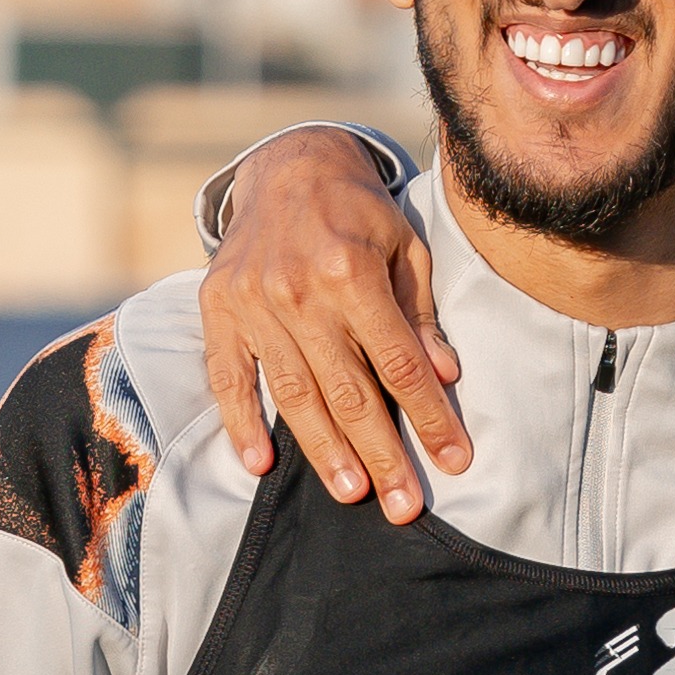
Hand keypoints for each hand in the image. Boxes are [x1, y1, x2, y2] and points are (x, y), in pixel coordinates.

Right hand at [196, 130, 466, 516]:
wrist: (287, 168)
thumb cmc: (359, 213)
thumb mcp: (404, 248)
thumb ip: (420, 313)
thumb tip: (446, 374)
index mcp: (351, 272)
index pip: (399, 363)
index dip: (429, 416)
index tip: (455, 460)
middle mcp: (299, 292)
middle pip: (348, 390)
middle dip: (381, 453)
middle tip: (403, 506)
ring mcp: (253, 304)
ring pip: (293, 394)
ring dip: (323, 450)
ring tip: (353, 492)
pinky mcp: (219, 310)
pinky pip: (228, 377)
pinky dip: (241, 423)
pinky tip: (260, 463)